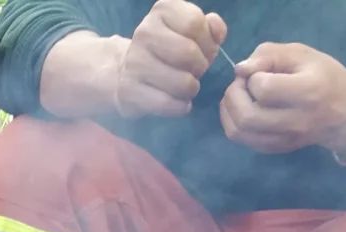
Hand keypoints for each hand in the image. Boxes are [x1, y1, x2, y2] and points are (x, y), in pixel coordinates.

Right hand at [115, 0, 226, 118]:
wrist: (127, 73)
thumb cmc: (168, 51)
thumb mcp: (191, 33)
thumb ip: (210, 29)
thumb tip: (217, 32)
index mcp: (163, 10)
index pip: (195, 24)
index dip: (208, 43)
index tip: (204, 52)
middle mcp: (145, 31)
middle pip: (188, 53)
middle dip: (201, 67)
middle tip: (197, 72)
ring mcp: (135, 62)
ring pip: (181, 82)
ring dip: (191, 89)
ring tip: (188, 87)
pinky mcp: (129, 90)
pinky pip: (166, 103)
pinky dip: (180, 107)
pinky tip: (181, 104)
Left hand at [222, 44, 345, 154]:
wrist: (344, 113)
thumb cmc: (324, 76)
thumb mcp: (303, 54)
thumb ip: (270, 55)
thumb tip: (240, 69)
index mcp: (307, 92)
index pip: (264, 89)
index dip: (253, 77)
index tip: (260, 71)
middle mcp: (295, 121)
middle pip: (247, 116)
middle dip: (234, 95)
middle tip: (240, 83)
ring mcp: (284, 140)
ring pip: (239, 132)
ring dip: (228, 110)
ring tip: (237, 95)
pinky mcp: (275, 149)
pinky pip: (242, 140)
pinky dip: (232, 123)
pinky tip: (239, 109)